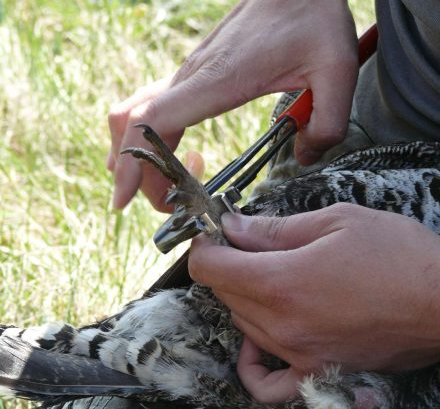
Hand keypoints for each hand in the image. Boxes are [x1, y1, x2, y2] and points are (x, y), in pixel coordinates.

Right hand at [108, 0, 357, 210]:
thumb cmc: (313, 19)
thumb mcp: (336, 72)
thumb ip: (327, 124)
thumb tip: (304, 159)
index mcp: (217, 80)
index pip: (152, 121)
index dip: (132, 161)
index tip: (122, 197)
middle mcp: (192, 77)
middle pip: (136, 127)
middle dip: (139, 173)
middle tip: (168, 205)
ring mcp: (188, 73)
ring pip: (137, 117)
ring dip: (139, 155)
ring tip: (165, 184)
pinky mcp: (194, 73)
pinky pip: (154, 107)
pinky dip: (149, 136)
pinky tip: (169, 150)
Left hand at [189, 204, 439, 402]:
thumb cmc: (396, 254)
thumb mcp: (334, 222)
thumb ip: (273, 228)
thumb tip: (232, 227)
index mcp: (281, 281)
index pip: (210, 267)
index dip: (205, 245)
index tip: (214, 233)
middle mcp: (282, 324)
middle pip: (223, 292)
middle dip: (226, 262)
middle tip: (245, 243)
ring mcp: (298, 353)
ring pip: (241, 320)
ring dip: (242, 294)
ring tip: (265, 272)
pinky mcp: (316, 371)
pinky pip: (266, 381)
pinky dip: (253, 358)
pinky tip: (261, 334)